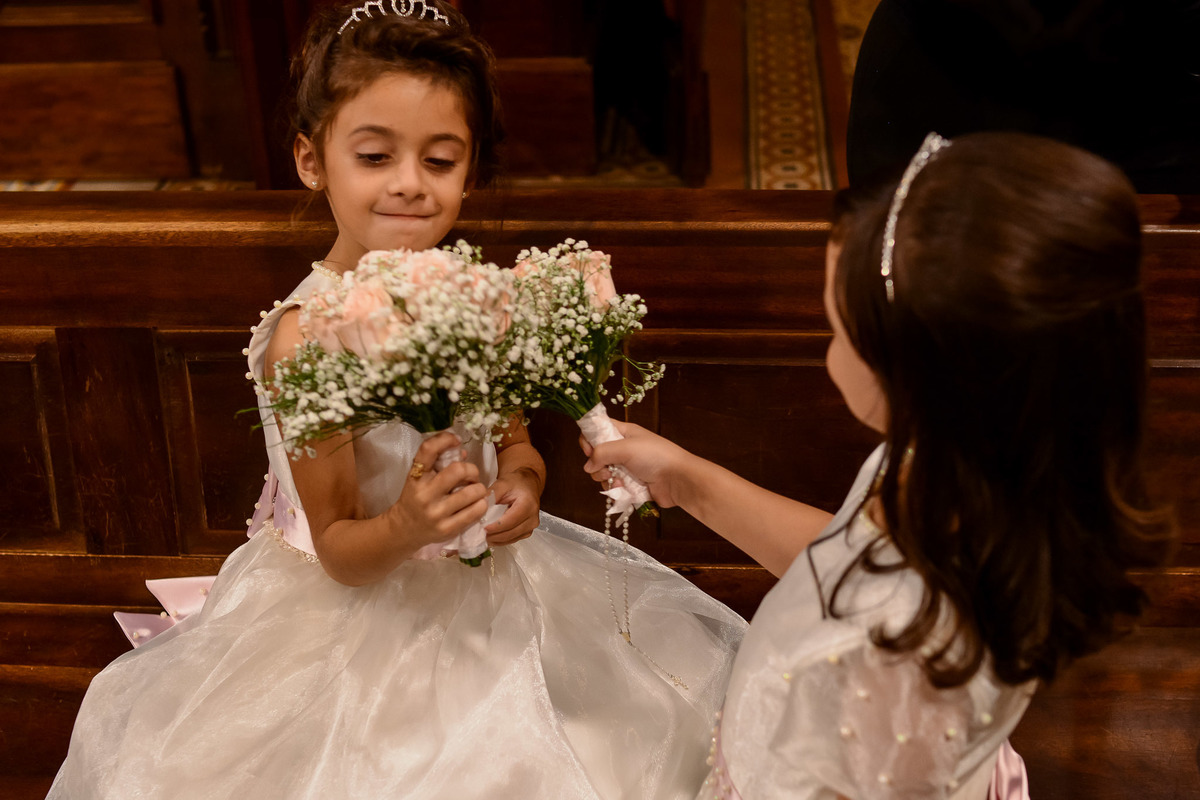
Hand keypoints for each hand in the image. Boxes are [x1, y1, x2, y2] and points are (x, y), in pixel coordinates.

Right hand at [387, 432, 488, 551]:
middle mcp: (425, 494)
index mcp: (416, 477)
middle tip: (470, 476)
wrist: (404, 529)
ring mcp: (436, 513)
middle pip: (458, 470)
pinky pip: (476, 511)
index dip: (445, 439)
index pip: (428, 450)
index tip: (456, 440)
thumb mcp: (420, 478)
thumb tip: (463, 452)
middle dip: (471, 470)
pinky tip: (475, 504)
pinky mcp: (447, 529)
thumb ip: (438, 463)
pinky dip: (481, 504)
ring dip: (479, 489)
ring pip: (472, 492)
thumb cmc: (415, 498)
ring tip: (474, 491)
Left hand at [485, 467, 540, 545]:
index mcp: (528, 504)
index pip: (510, 521)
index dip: (495, 527)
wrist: (527, 485)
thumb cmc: (516, 483)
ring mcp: (531, 527)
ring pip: (510, 539)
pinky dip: (499, 540)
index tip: (482, 528)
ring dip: (495, 540)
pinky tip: (489, 537)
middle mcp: (532, 518)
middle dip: (493, 535)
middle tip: (477, 534)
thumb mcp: (502, 483)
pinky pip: (511, 540)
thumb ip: (491, 494)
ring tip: (480, 537)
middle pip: (510, 533)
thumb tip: (478, 506)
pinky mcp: (526, 532)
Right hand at [580, 420, 689, 507]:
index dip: (589, 439)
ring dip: (607, 480)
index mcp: (624, 433)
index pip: (598, 430)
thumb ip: (602, 452)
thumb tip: (588, 466)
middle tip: (607, 470)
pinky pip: (614, 488)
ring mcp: (627, 468)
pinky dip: (615, 490)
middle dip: (597, 465)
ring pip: (604, 474)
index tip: (589, 451)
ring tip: (619, 482)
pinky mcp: (631, 485)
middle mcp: (624, 449)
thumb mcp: (626, 447)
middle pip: (597, 456)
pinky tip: (624, 490)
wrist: (678, 479)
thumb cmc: (656, 456)